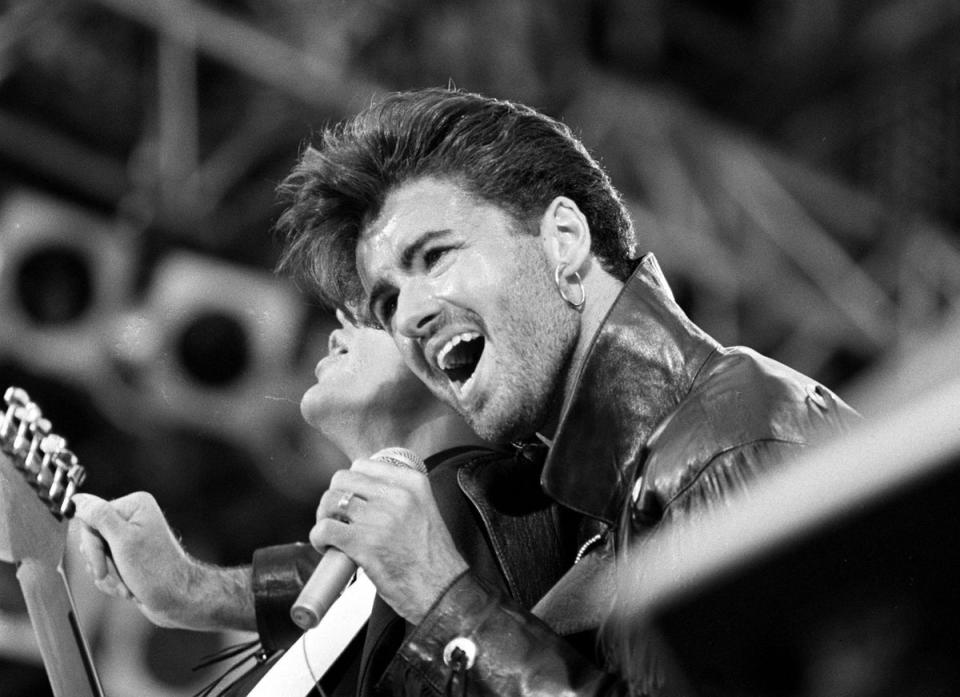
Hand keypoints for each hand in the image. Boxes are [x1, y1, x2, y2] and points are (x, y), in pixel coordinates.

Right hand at [71, 491, 252, 630]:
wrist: (176, 600)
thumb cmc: (156, 572)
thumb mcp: (123, 541)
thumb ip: (99, 516)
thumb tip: (77, 498)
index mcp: (134, 505)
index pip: (90, 519)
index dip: (92, 546)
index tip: (101, 565)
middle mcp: (132, 517)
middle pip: (92, 539)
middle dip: (102, 564)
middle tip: (120, 577)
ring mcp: (130, 538)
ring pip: (96, 556)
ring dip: (108, 575)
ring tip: (126, 585)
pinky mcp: (127, 556)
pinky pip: (103, 567)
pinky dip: (111, 581)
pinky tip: (127, 588)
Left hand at [310, 458, 468, 623]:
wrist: (442, 590)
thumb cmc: (433, 558)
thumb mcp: (425, 510)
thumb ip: (400, 495)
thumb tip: (363, 492)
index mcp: (413, 483)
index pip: (363, 465)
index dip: (351, 483)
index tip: (351, 499)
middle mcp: (396, 495)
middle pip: (342, 479)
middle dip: (334, 497)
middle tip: (337, 517)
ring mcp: (379, 518)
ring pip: (330, 501)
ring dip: (324, 517)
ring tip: (330, 532)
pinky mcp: (364, 543)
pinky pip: (325, 529)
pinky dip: (318, 538)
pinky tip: (326, 547)